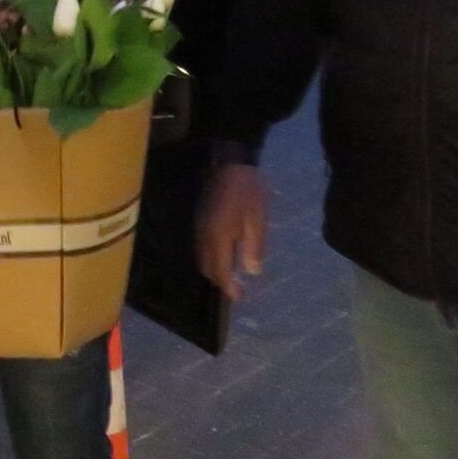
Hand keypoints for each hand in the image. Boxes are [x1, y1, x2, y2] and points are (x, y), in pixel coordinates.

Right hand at [197, 163, 269, 302]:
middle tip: (236, 288)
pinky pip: (202, 246)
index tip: (241, 296)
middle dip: (220, 281)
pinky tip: (224, 254)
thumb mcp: (257, 220)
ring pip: (202, 258)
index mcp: (218, 238)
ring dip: (214, 270)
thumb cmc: (248, 191)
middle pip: (207, 268)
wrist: (230, 162)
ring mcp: (199, 227)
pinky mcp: (200, 219)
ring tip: (231, 274)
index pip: (220, 271)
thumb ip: (254, 248)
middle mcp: (204, 237)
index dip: (229, 287)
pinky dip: (211, 257)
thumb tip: (251, 272)